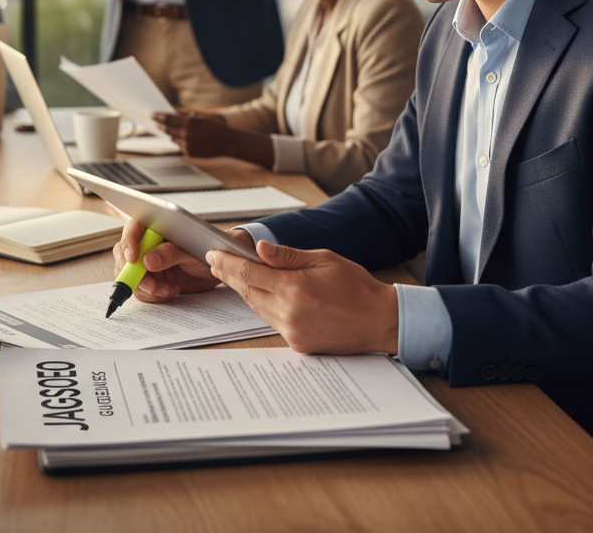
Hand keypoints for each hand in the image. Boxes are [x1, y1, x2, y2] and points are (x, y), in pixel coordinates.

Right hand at [111, 218, 255, 301]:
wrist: (220, 265)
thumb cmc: (208, 247)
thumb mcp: (191, 250)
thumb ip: (170, 253)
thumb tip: (147, 260)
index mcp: (156, 227)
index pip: (133, 229)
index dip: (129, 242)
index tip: (133, 257)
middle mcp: (148, 245)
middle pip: (125, 256)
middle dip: (133, 273)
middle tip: (150, 284)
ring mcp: (148, 264)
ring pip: (131, 277)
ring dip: (145, 287)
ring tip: (165, 290)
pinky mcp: (154, 280)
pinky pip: (143, 291)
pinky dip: (154, 295)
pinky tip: (171, 291)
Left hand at [152, 111, 231, 156]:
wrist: (228, 142)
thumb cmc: (217, 127)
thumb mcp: (203, 117)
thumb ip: (188, 115)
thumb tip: (175, 114)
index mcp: (189, 122)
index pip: (168, 119)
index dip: (158, 116)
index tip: (152, 114)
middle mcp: (186, 134)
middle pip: (167, 129)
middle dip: (160, 125)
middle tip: (154, 122)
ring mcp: (187, 145)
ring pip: (173, 138)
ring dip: (170, 133)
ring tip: (166, 128)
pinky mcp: (189, 153)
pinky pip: (180, 145)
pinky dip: (180, 140)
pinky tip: (181, 137)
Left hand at [206, 241, 398, 354]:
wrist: (379, 321)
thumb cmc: (356, 286)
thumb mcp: (323, 259)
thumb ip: (287, 256)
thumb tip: (259, 249)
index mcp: (295, 288)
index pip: (249, 273)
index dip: (227, 263)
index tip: (213, 254)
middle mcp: (289, 312)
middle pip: (248, 291)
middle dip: (230, 275)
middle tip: (216, 262)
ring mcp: (292, 331)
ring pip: (257, 306)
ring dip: (244, 290)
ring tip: (234, 274)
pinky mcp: (297, 343)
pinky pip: (271, 320)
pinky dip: (262, 304)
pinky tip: (261, 293)